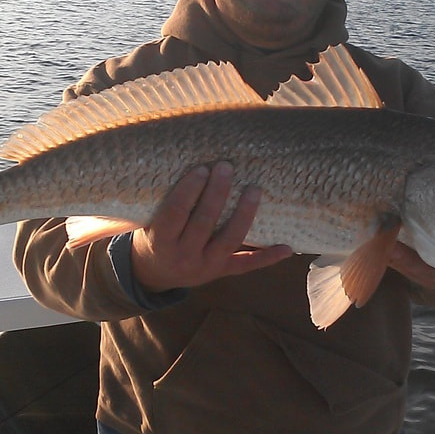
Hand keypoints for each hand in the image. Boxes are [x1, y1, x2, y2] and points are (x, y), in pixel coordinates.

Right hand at [131, 161, 292, 292]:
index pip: (176, 213)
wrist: (154, 274)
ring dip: (244, 214)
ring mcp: (205, 266)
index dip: (189, 190)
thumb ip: (163, 200)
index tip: (201, 168)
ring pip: (229, 240)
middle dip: (217, 193)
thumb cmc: (152, 234)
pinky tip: (287, 248)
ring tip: (254, 190)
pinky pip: (246, 265)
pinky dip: (267, 257)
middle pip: (204, 223)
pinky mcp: (222, 272)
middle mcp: (183, 256)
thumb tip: (179, 159)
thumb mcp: (147, 221)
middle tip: (226, 167)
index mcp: (160, 241)